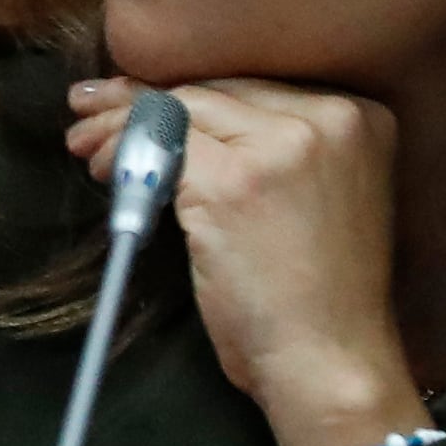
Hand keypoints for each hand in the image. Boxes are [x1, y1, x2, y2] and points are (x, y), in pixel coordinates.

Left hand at [68, 75, 432, 445]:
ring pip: (179, 112)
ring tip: (85, 144)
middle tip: (87, 111)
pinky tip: (104, 172)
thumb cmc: (316, 295)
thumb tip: (176, 113)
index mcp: (361, 116)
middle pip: (211, 90)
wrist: (330, 358)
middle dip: (141, 101)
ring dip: (119, 127)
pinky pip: (159, 148)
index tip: (132, 96)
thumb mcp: (310, 198)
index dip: (183, 93)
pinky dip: (122, 155)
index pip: (248, 86)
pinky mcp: (234, 181)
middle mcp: (331, 117)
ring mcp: (284, 145)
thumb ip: (265, 150)